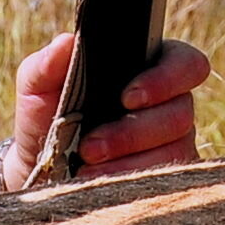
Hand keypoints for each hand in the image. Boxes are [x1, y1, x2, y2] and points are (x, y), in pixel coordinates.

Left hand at [8, 30, 209, 183]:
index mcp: (148, 68)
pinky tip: (97, 182)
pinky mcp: (168, 178)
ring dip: (127, 162)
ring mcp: (174, 144)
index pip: (186, 63)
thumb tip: (66, 43)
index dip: (166, 78)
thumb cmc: (46, 117)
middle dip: (132, 132)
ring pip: (173, 151)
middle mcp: (170, 105)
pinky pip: (164, 181)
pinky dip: (126, 182)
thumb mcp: (37, 87)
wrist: (40, 168)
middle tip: (90, 146)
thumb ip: (46, 64)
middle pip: (180, 113)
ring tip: (85, 168)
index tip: (127, 98)